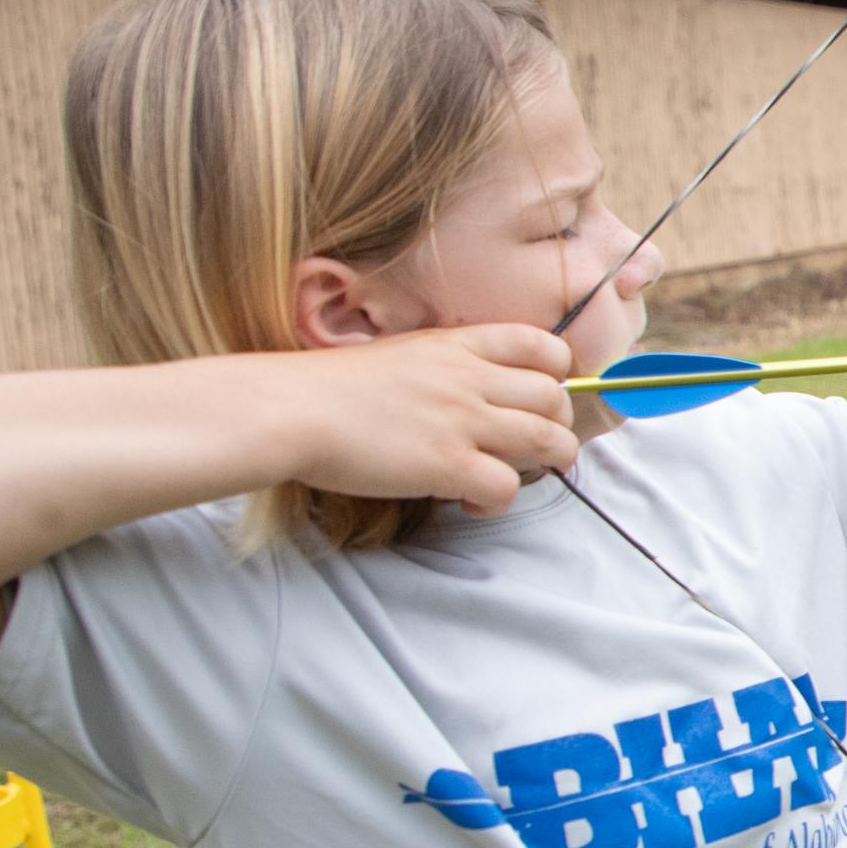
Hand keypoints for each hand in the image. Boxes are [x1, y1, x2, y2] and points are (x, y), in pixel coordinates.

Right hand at [280, 325, 580, 515]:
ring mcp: (463, 421)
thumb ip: (441, 369)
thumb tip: (466, 394)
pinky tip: (470, 502)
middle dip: (557, 425)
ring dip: (547, 464)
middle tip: (532, 447)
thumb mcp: (398, 356)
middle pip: (556, 397)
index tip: (540, 397)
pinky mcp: (449, 464)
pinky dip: (499, 501)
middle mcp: (470, 379)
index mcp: (457, 346)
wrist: (289, 409)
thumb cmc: (327, 388)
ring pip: (551, 440)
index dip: (557, 373)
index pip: (543, 345)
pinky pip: (509, 486)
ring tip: (517, 475)